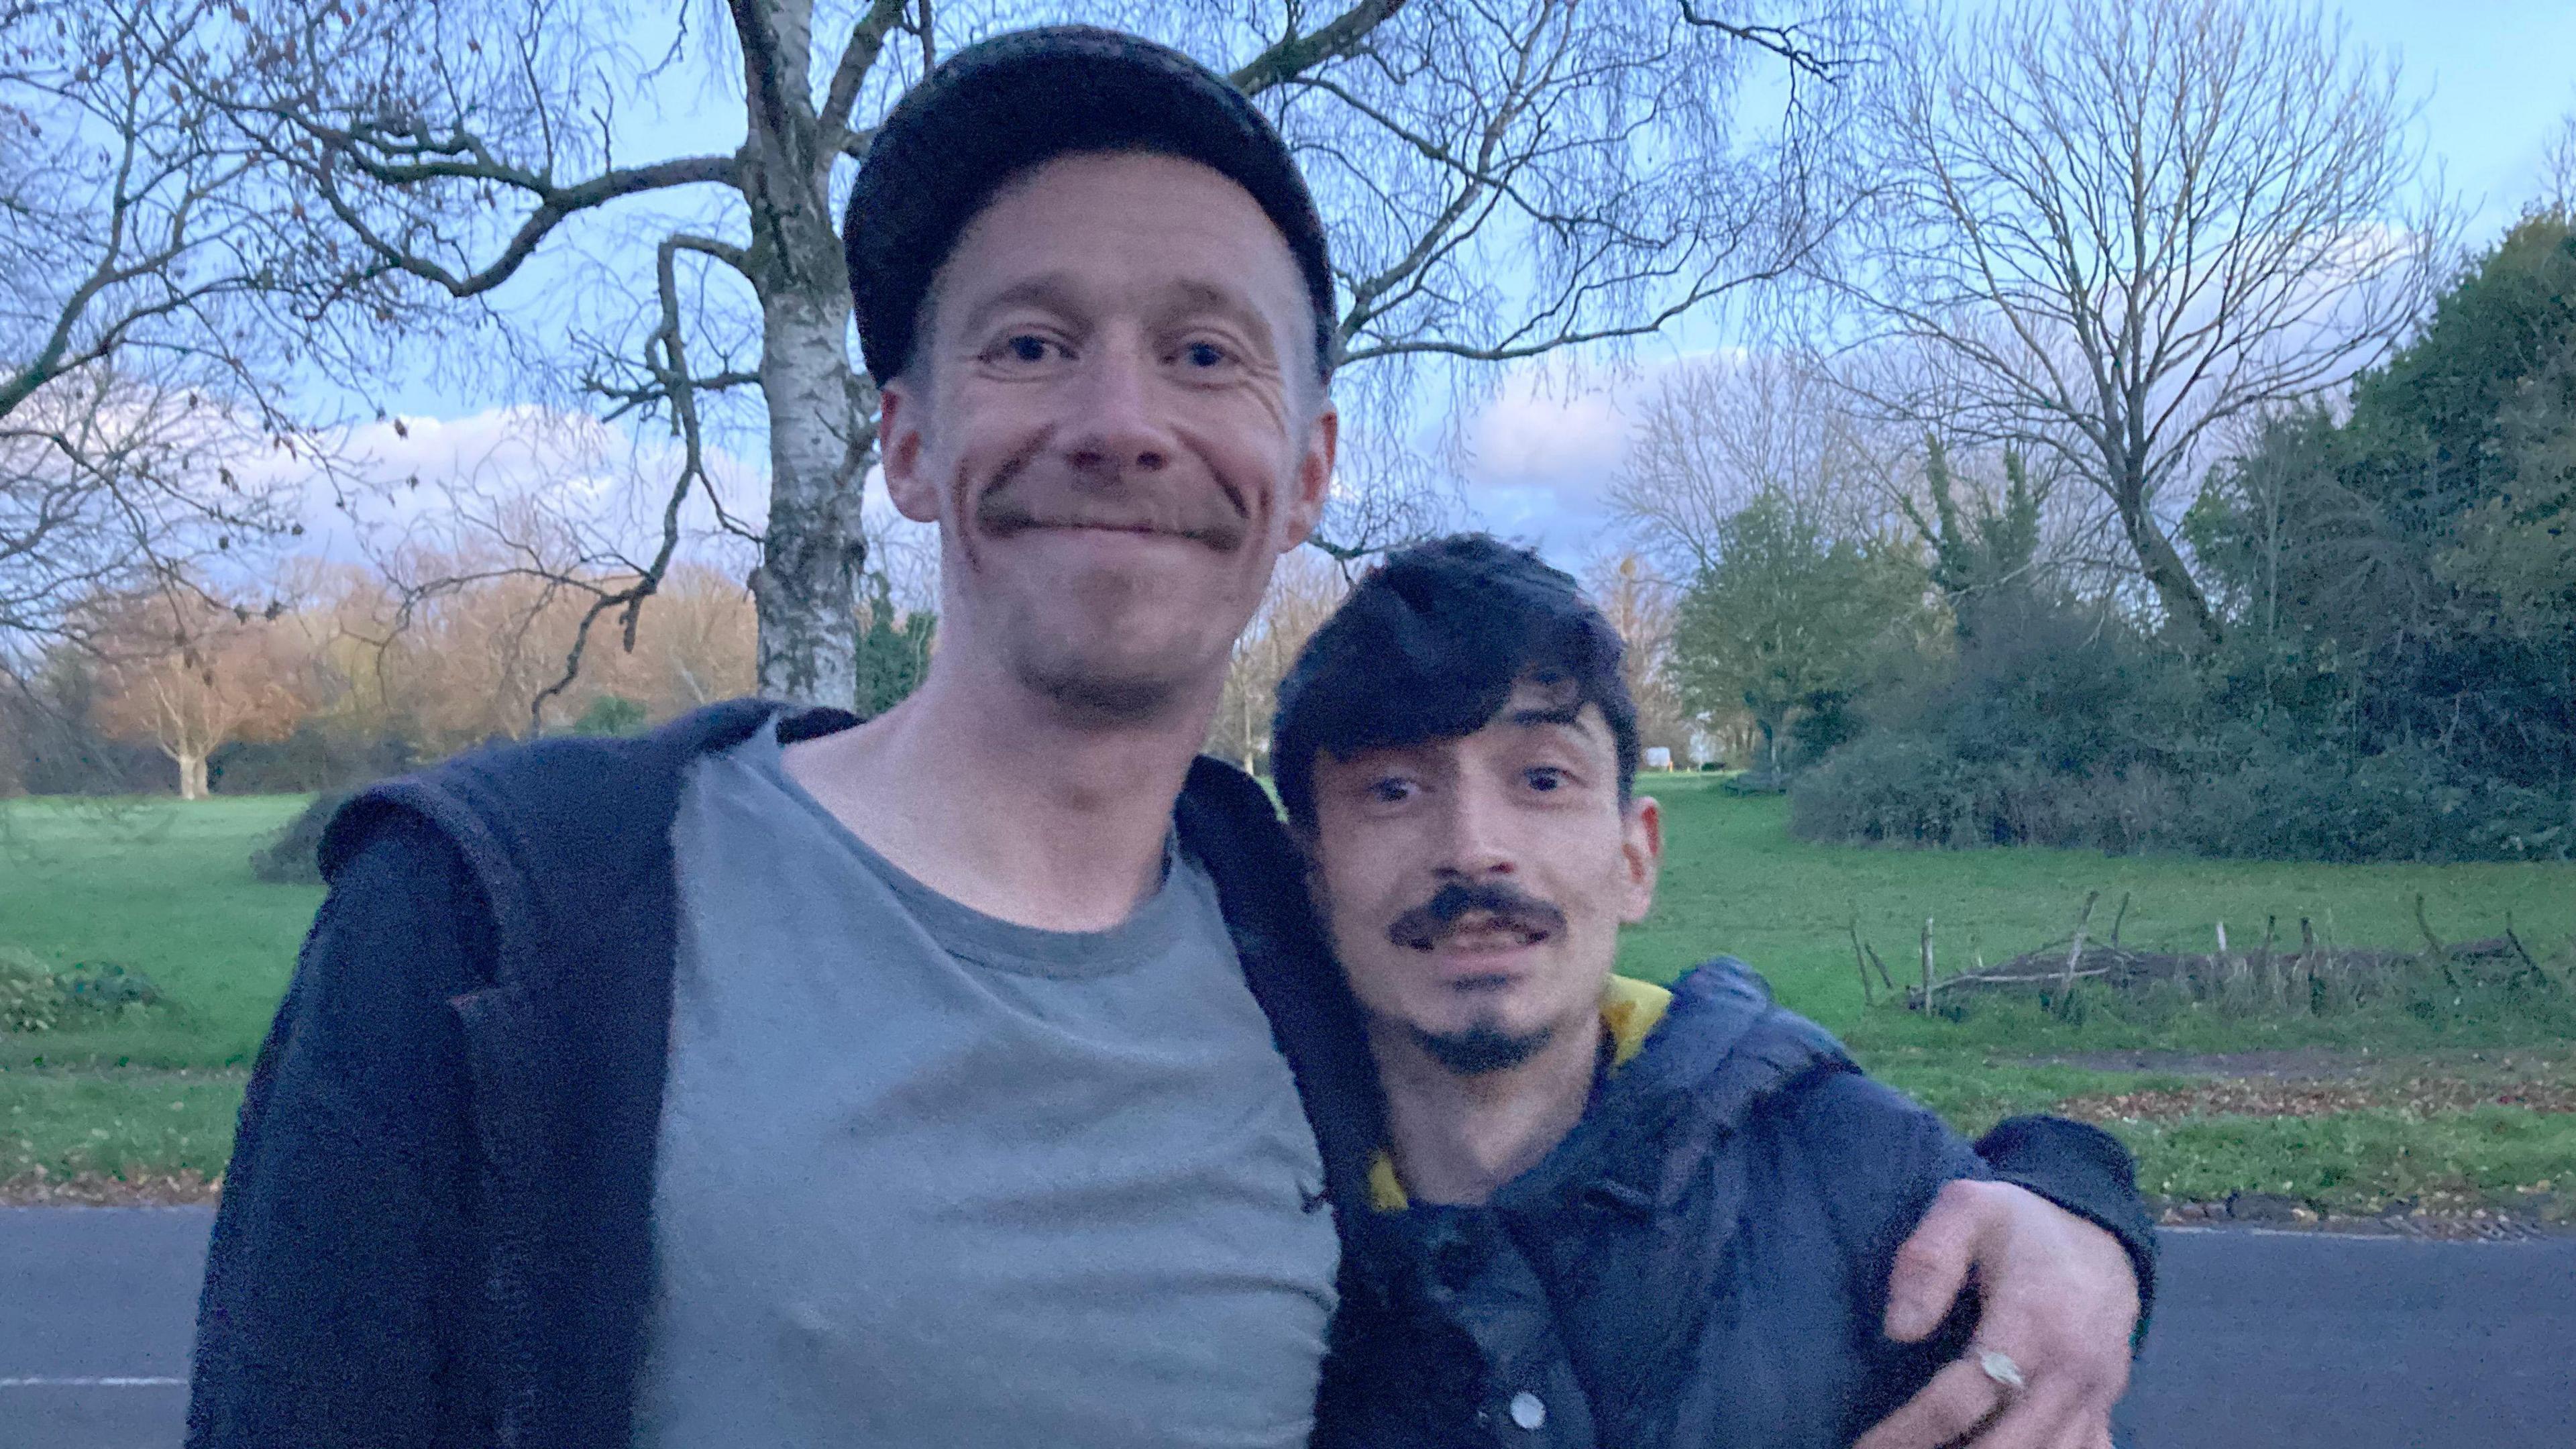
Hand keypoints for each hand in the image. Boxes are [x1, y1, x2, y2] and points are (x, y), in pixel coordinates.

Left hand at [1853, 1179, 2137, 1448]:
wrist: (2101, 1230)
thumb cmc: (2021, 1222)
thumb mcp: (1966, 1208)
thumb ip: (1927, 1260)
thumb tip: (1897, 1331)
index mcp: (2031, 1321)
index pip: (1959, 1401)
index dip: (1906, 1435)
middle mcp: (2070, 1371)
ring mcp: (2095, 1397)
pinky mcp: (2105, 1410)